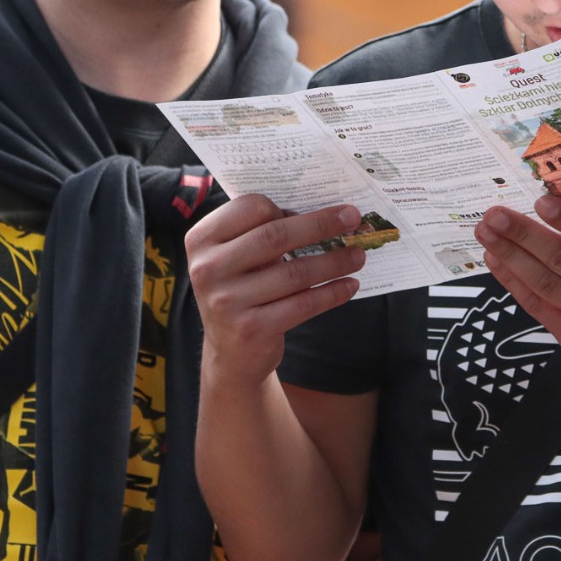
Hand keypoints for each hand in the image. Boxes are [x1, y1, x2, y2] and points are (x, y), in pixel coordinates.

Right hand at [186, 194, 365, 383]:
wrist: (231, 353)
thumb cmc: (242, 291)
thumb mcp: (236, 258)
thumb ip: (262, 233)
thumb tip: (324, 212)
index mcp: (201, 240)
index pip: (250, 207)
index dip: (288, 207)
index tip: (322, 210)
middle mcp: (207, 269)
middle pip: (275, 236)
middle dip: (321, 225)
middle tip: (353, 218)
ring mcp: (227, 301)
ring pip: (294, 272)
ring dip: (335, 261)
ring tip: (358, 255)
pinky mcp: (250, 330)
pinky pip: (302, 304)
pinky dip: (332, 293)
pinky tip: (350, 285)